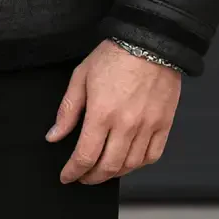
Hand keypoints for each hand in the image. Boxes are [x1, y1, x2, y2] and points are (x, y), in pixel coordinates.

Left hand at [47, 38, 180, 184]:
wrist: (150, 41)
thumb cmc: (114, 54)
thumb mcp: (81, 76)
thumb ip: (68, 110)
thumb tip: (54, 136)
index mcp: (102, 113)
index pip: (85, 156)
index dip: (73, 171)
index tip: (67, 176)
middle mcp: (126, 125)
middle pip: (107, 167)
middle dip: (91, 177)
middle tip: (83, 177)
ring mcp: (147, 126)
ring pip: (130, 165)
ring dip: (114, 174)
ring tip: (103, 170)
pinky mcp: (164, 124)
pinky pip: (152, 156)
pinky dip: (138, 164)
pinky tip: (128, 161)